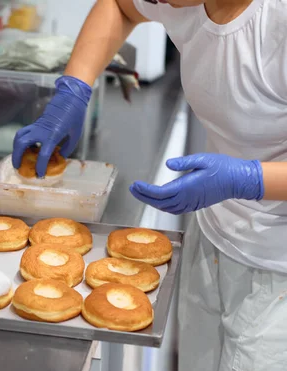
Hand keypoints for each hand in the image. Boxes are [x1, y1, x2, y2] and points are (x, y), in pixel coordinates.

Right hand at [12, 76, 91, 176]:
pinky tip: (25, 148)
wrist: (70, 99)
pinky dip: (20, 141)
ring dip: (15, 148)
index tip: (39, 174)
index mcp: (53, 135)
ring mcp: (36, 126)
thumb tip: (59, 157)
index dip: (40, 167)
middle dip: (17, 157)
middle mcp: (41, 131)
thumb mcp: (75, 136)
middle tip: (18, 166)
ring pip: (18, 137)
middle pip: (21, 144)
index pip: (43, 154)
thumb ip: (67, 149)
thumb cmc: (75, 117)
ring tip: (17, 158)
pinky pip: (23, 133)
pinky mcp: (35, 124)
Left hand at [130, 153, 263, 214]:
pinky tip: (158, 200)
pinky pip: (174, 209)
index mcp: (186, 187)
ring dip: (151, 202)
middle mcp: (187, 199)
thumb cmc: (222, 168)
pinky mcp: (194, 205)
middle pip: (159, 202)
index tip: (136, 184)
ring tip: (140, 193)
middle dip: (143, 196)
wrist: (238, 181)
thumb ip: (183, 162)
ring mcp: (190, 204)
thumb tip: (168, 164)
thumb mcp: (203, 159)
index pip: (160, 193)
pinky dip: (162, 206)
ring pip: (165, 208)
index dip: (145, 191)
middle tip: (133, 189)